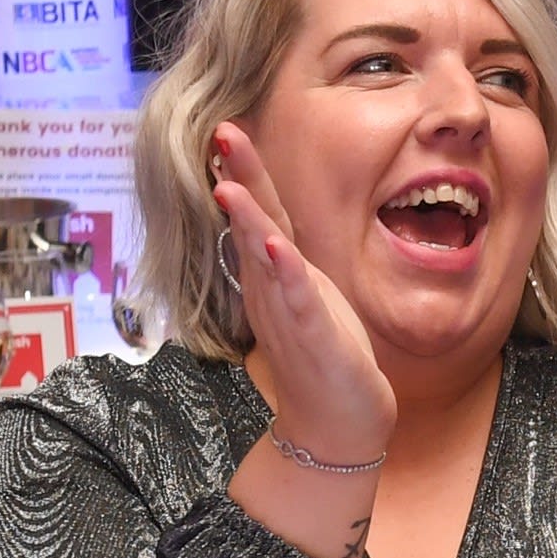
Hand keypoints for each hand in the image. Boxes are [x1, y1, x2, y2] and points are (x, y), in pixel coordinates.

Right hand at [211, 121, 394, 465]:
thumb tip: (269, 224)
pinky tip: (277, 248)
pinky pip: (297, 301)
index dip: (244, 173)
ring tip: (231, 185)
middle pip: (252, 226)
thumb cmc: (323, 357)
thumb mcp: (304, 296)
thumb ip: (285, 260)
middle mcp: (272, 291)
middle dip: (238, 179)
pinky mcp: (314, 339)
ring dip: (249, 221)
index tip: (228, 131)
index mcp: (275, 277)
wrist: (335, 426)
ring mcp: (289, 314)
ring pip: (265, 259)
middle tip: (221, 134)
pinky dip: (287, 273)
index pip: (258, 215)